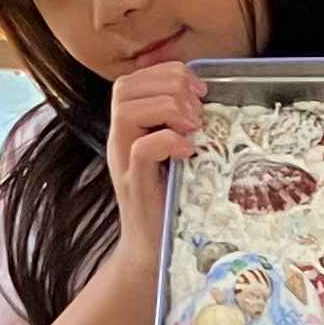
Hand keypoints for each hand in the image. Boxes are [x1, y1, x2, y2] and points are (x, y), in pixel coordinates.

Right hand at [106, 64, 204, 264]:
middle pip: (125, 88)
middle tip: (198, 110)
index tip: (199, 89)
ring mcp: (123, 162)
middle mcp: (119, 140)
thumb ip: (180, 127)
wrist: (150, 251)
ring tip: (194, 128)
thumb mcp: (175, 156)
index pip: (131, 80)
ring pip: (127, 110)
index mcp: (128, 129)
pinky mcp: (134, 184)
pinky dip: (168, 141)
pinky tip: (188, 150)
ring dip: (168, 109)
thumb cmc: (169, 201)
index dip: (166, 73)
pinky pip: (141, 148)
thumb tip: (204, 100)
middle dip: (169, 87)